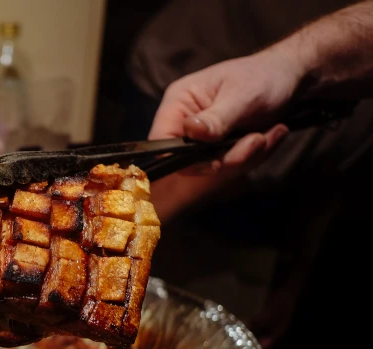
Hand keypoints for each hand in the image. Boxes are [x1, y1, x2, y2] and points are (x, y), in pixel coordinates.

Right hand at [147, 50, 303, 220]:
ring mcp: (202, 135)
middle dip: (229, 157)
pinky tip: (271, 135)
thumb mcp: (243, 97)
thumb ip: (217, 118)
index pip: (162, 140)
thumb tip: (191, 131)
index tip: (216, 160)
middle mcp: (185, 120)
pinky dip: (253, 156)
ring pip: (213, 166)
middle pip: (189, 160)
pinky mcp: (219, 145)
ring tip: (270, 133)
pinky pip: (229, 164)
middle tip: (258, 140)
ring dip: (247, 156)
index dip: (182, 157)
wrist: (292, 76)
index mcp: (179, 102)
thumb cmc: (265, 76)